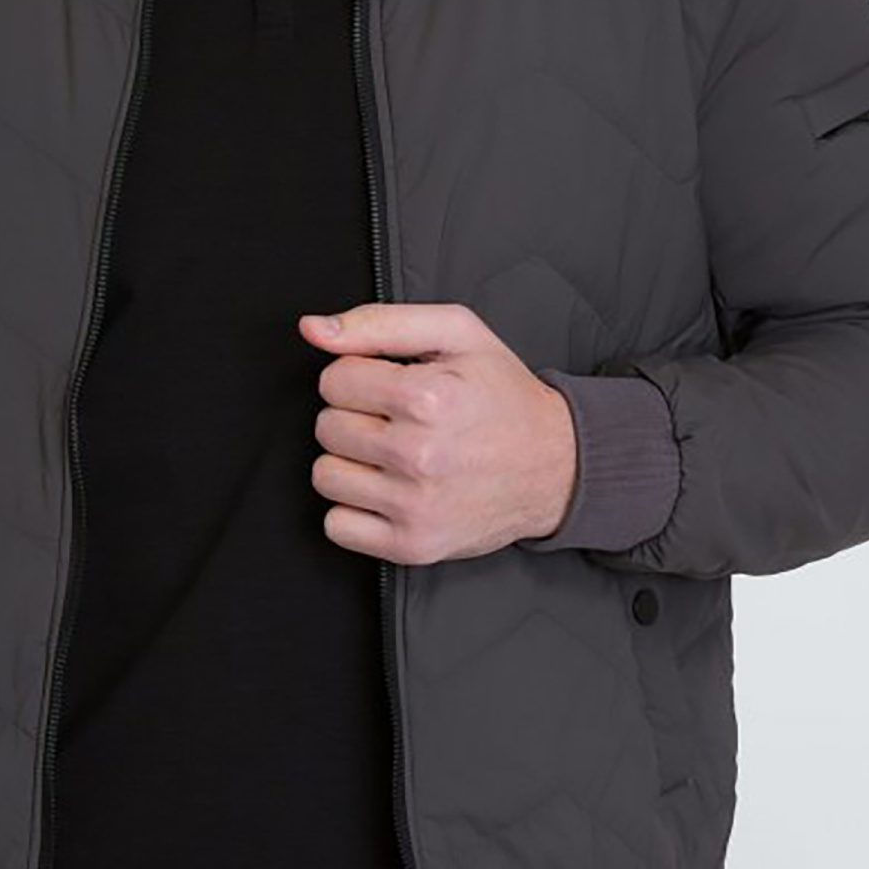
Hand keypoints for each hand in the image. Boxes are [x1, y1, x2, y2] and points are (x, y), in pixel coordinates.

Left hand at [297, 301, 576, 563]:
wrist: (556, 466)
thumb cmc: (503, 396)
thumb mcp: (456, 334)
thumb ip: (379, 323)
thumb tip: (312, 329)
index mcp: (427, 397)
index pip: (333, 381)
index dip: (359, 378)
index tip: (390, 387)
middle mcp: (419, 455)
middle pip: (326, 427)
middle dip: (354, 417)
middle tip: (397, 421)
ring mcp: (415, 506)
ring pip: (325, 476)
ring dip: (350, 463)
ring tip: (392, 455)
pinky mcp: (413, 545)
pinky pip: (337, 526)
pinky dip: (354, 509)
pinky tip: (387, 491)